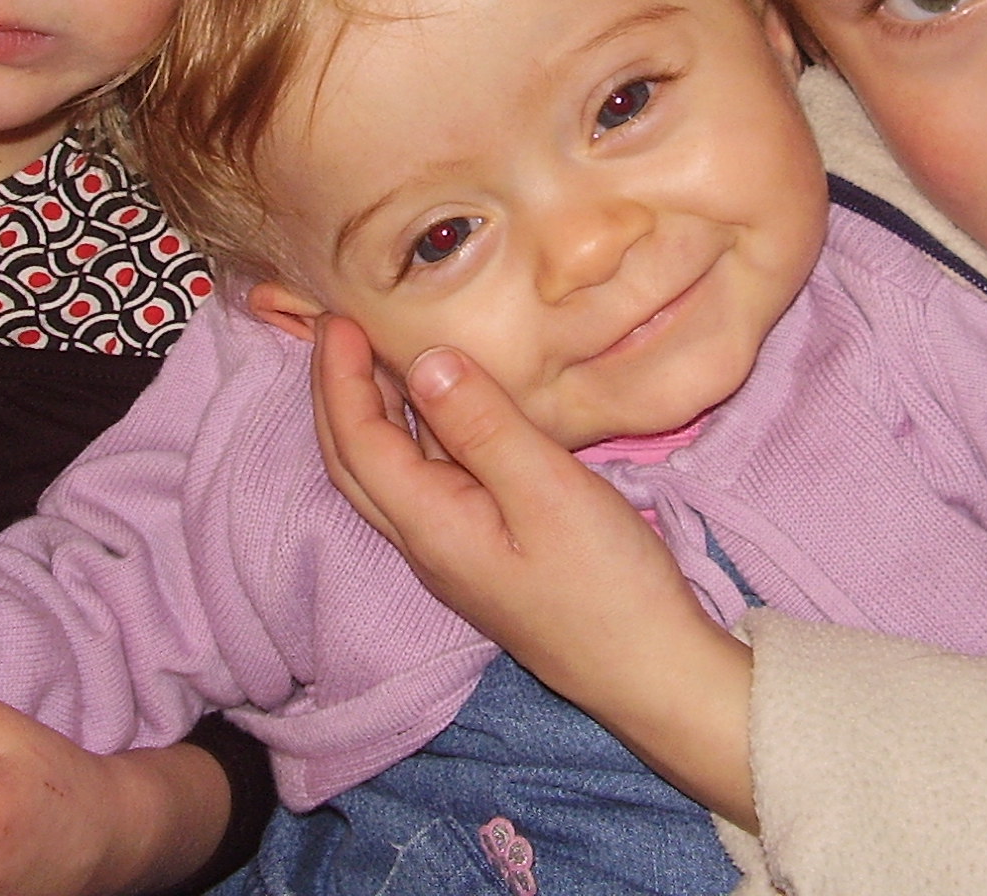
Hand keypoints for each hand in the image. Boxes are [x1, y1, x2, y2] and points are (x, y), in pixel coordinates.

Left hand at [311, 318, 757, 827]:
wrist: (649, 670)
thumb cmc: (607, 582)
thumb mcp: (549, 491)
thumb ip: (483, 426)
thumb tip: (425, 361)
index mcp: (430, 526)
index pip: (358, 442)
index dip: (339, 377)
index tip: (338, 316)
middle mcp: (427, 542)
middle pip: (355, 462)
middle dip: (336, 393)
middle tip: (339, 327)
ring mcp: (455, 552)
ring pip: (388, 473)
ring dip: (371, 413)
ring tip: (378, 353)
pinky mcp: (485, 552)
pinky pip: (427, 482)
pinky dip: (416, 435)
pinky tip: (444, 408)